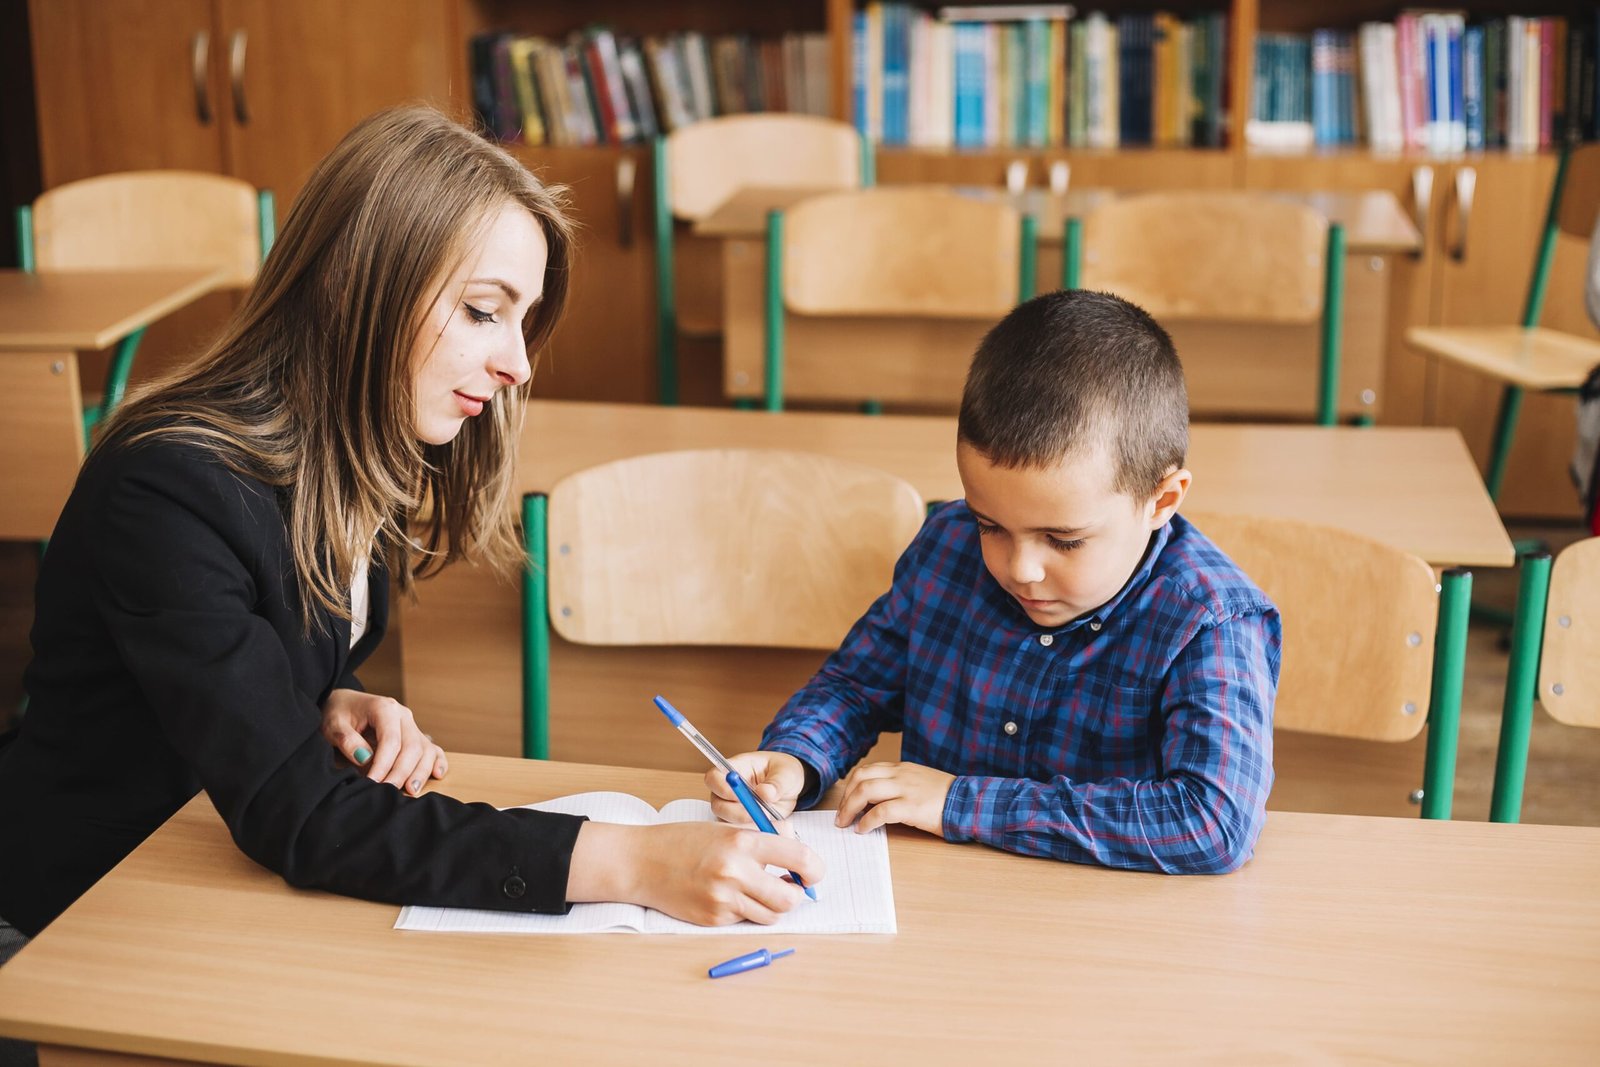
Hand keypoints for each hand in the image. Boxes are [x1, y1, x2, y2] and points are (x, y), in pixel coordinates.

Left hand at [320, 689, 446, 796]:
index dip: (384, 764)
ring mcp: (411, 726)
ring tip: (411, 791)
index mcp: (384, 708)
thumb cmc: (339, 714)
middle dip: (401, 772)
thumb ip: (347, 740)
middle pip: (412, 746)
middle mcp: (403, 716)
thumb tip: (365, 758)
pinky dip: (437, 762)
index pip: (391, 740)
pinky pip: (432, 749)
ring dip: (420, 772)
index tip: (372, 782)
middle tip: (388, 791)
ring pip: (425, 750)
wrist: (344, 704)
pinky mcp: (414, 736)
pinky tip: (437, 774)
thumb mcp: (334, 725)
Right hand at [567, 820, 825, 925]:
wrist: (641, 862)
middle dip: (796, 895)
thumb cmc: (683, 841)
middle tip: (790, 887)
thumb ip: (761, 841)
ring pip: (770, 915)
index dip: (814, 868)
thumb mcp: (724, 829)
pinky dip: (745, 911)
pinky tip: (729, 896)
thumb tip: (797, 854)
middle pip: (789, 898)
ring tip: (757, 890)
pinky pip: (745, 921)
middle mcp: (735, 871)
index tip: (813, 872)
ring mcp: (723, 899)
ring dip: (772, 905)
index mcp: (742, 841)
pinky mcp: (713, 919)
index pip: (798, 857)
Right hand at [705, 751, 807, 828]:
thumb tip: (764, 793)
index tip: (739, 796)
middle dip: (736, 813)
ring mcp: (732, 808)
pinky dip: (751, 833)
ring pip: (727, 822)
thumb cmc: (784, 773)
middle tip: (757, 815)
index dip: (721, 787)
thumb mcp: (787, 773)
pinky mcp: (740, 823)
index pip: (714, 777)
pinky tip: (765, 829)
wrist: (790, 788)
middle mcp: (727, 790)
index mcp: (735, 769)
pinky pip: (738, 832)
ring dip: (745, 824)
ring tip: (766, 820)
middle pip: (717, 804)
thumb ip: (777, 783)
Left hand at [836, 761, 954, 836]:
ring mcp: (906, 789)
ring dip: (849, 808)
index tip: (846, 802)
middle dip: (845, 798)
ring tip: (846, 823)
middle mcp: (901, 775)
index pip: (867, 770)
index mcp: (902, 768)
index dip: (851, 786)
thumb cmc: (947, 797)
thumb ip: (899, 786)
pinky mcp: (911, 807)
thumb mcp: (920, 783)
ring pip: (865, 791)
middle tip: (841, 816)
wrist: (969, 802)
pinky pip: (880, 812)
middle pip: (860, 778)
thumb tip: (875, 802)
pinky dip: (866, 821)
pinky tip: (863, 830)